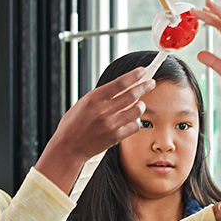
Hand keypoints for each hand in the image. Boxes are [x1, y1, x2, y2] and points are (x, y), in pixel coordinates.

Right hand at [34, 68, 157, 192]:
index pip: (120, 83)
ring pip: (137, 110)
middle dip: (144, 86)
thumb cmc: (73, 125)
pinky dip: (135, 121)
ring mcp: (110, 124)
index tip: (142, 71)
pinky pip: (134, 126)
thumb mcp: (83, 104)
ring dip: (141, 105)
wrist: (68, 148)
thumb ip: (101, 97)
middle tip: (151, 83)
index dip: (134, 76)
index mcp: (93, 98)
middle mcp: (103, 110)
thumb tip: (120, 88)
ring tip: (140, 104)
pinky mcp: (115, 137)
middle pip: (132, 95)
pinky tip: (132, 120)